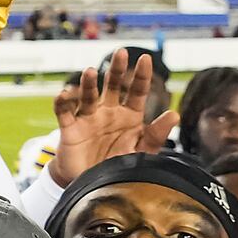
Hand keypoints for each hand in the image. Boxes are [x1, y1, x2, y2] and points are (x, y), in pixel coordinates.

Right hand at [47, 48, 177, 183]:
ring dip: (88, 84)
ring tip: (90, 73)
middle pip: (112, 85)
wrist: (89, 185)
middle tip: (121, 52)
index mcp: (129, 116)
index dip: (141, 75)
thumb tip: (174, 114)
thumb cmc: (117, 167)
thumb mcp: (140, 152)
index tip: (145, 58)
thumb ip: (156, 135)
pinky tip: (64, 94)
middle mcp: (109, 112)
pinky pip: (64, 112)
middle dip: (117, 69)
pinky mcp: (70, 128)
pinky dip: (62, 102)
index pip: (136, 91)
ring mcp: (88, 118)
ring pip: (88, 95)